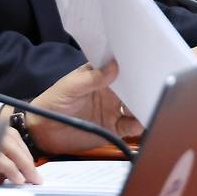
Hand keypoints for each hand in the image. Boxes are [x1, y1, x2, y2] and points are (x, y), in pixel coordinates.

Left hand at [23, 60, 141, 154]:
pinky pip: (131, 126)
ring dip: (143, 105)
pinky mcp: (114, 128)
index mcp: (98, 77)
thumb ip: (91, 78)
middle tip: (153, 87)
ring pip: (135, 107)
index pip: (119, 69)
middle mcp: (109, 92)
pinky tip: (140, 122)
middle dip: (142, 87)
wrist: (43, 131)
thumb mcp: (70, 86)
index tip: (144, 65)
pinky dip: (139, 125)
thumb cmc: (52, 102)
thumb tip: (114, 66)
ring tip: (149, 105)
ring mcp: (112, 110)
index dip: (131, 66)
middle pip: (132, 88)